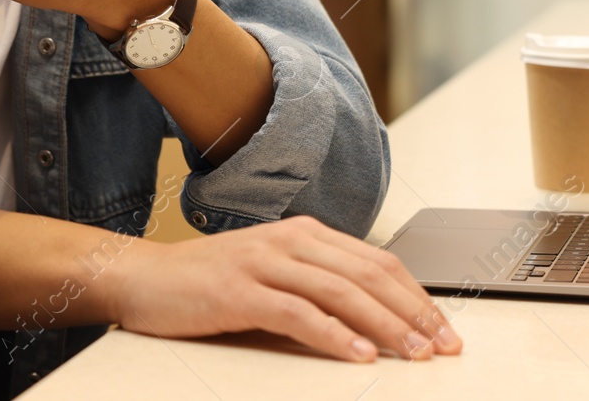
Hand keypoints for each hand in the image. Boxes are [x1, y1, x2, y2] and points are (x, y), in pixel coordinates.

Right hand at [102, 216, 462, 362]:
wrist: (143, 277)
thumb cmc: (207, 284)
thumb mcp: (271, 274)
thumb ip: (316, 286)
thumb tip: (375, 321)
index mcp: (303, 233)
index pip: (376, 261)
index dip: (416, 295)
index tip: (445, 328)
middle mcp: (289, 240)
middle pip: (367, 274)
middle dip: (414, 312)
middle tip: (444, 346)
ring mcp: (263, 262)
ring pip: (341, 292)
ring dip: (385, 325)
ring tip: (414, 354)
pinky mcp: (239, 290)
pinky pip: (298, 312)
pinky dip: (333, 335)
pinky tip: (358, 355)